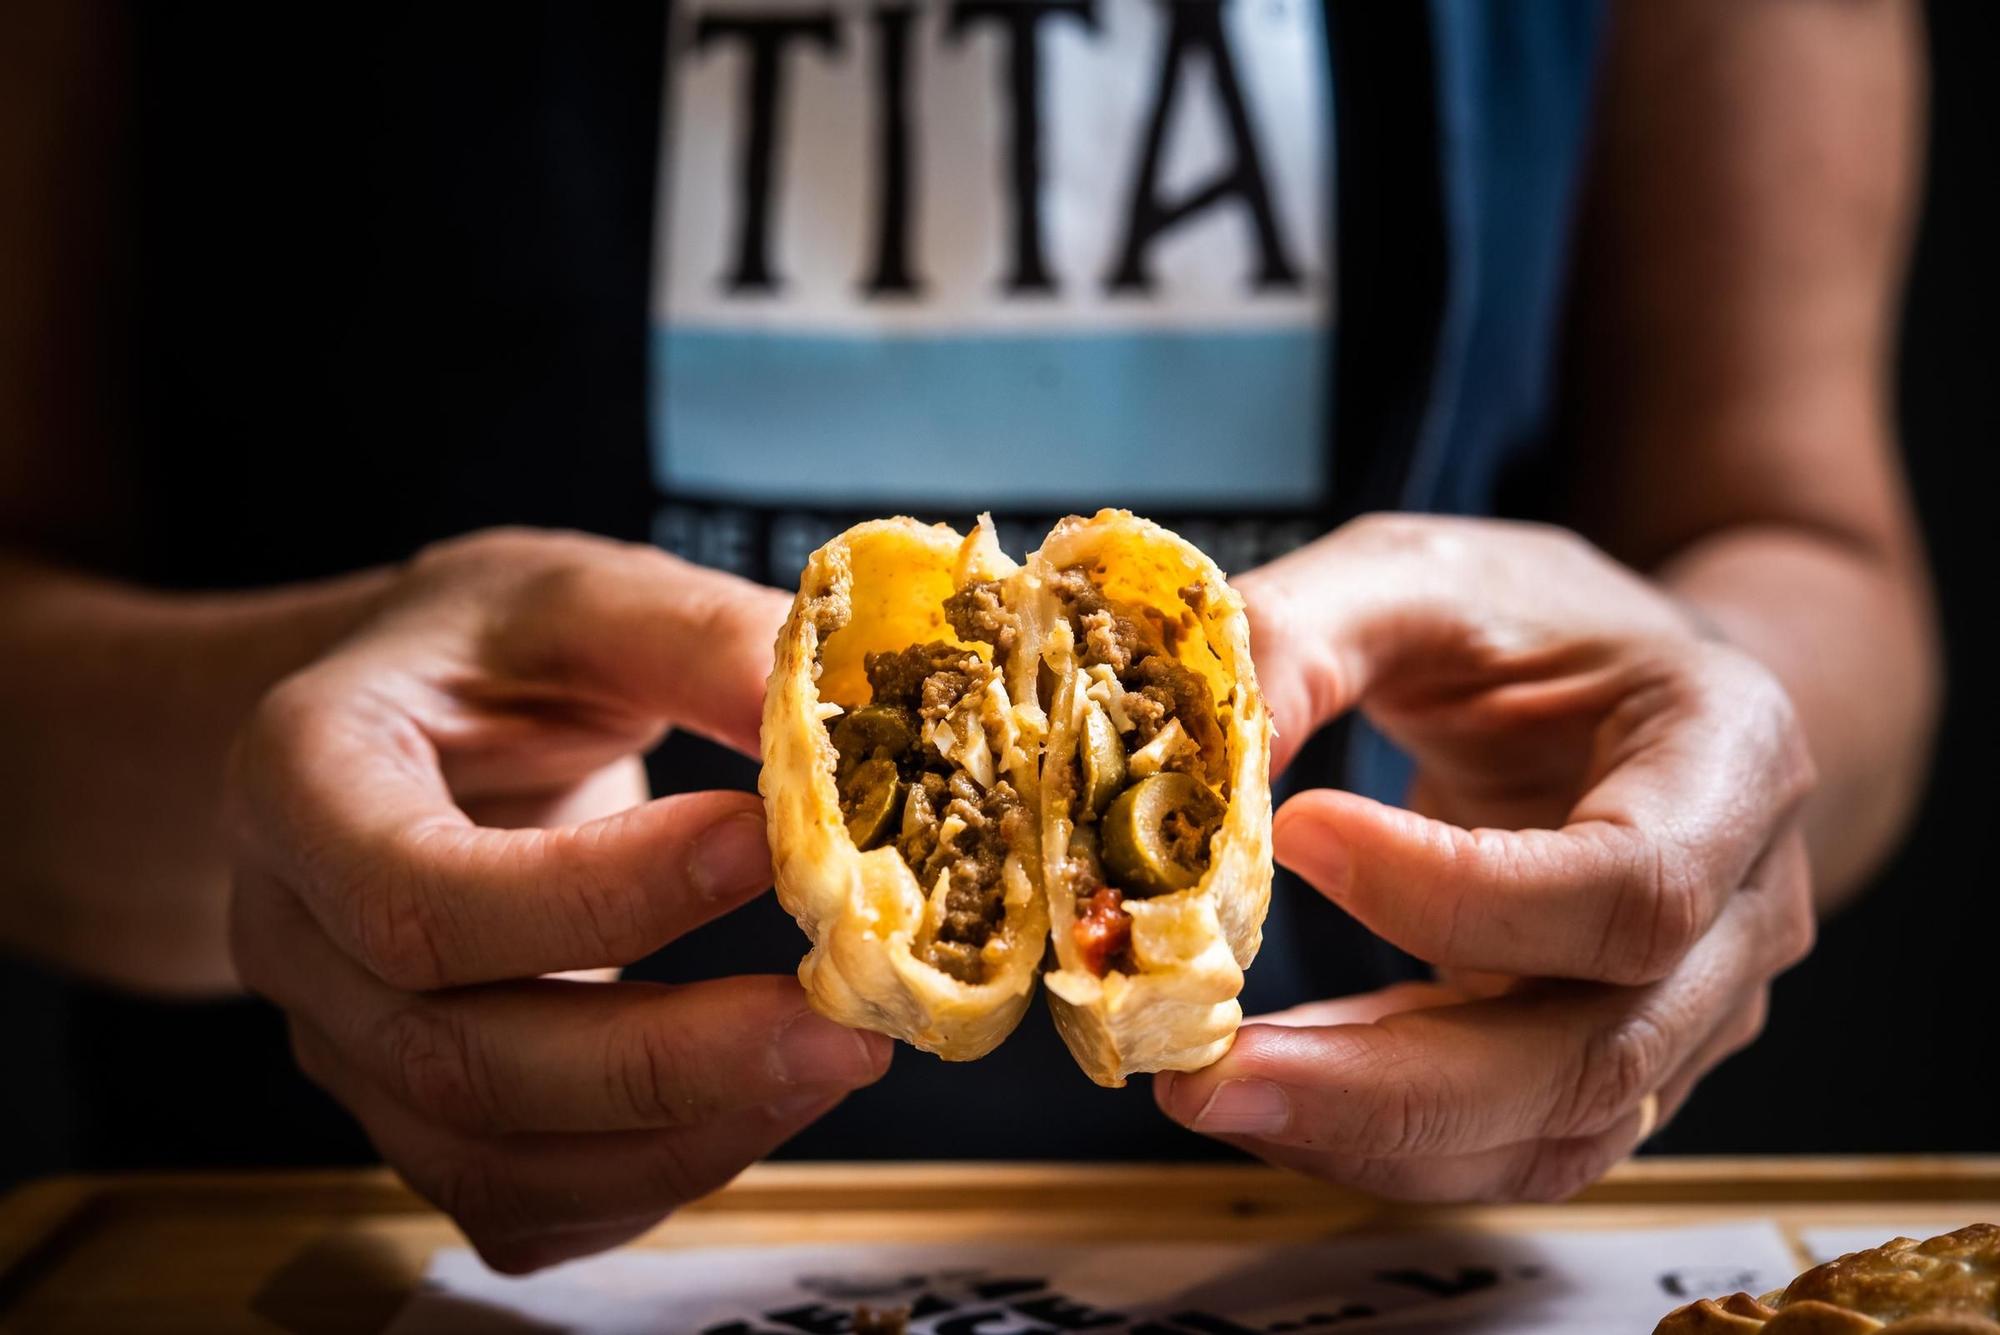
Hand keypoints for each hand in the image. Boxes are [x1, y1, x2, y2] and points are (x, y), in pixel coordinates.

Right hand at [227, 530, 890, 1270]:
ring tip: (837, 1058)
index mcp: (304, 778)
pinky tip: (765, 1097)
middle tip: (846, 1023)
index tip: (761, 846)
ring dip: (687, 1133)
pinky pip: (523, 1202)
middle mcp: (298, 934)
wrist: (402, 719)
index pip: (418, 890)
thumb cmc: (491, 652)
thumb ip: (703, 641)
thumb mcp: (585, 597)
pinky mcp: (416, 1113)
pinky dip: (658, 1175)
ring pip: (492, 1161)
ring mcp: (347, 1043)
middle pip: (457, 1056)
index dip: (599, 895)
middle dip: (672, 1059)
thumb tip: (864, 714)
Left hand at [1156, 515, 1815, 1199]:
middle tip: (1209, 1070)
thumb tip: (1180, 755)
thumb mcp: (1414, 575)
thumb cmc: (1529, 622)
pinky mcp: (1615, 1065)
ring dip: (1368, 1132)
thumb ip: (1301, 635)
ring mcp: (1693, 1010)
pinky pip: (1512, 1144)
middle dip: (1387, 1084)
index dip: (1461, 895)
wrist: (1626, 685)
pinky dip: (1382, 1137)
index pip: (1630, 884)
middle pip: (1596, 1054)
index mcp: (1731, 759)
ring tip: (1213, 1087)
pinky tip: (1270, 1089)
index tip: (1298, 838)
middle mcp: (1744, 912)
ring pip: (1552, 1130)